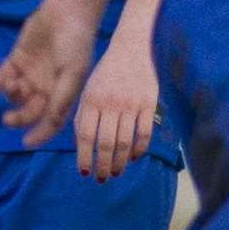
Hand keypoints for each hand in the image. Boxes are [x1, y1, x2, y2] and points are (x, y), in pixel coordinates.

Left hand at [0, 0, 96, 147]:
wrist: (65, 14)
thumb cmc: (75, 44)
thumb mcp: (73, 73)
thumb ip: (61, 98)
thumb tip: (51, 122)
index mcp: (62, 94)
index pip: (50, 121)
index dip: (39, 134)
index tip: (25, 143)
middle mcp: (45, 87)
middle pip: (29, 110)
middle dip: (19, 117)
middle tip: (7, 120)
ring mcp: (30, 73)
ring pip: (15, 94)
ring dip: (11, 95)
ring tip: (13, 85)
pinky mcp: (17, 59)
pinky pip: (3, 75)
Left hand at [73, 35, 157, 180]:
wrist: (129, 51)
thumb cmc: (104, 75)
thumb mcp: (87, 90)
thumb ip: (83, 115)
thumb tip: (80, 144)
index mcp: (90, 100)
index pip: (85, 135)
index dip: (84, 156)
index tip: (84, 172)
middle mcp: (109, 104)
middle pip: (106, 143)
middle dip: (102, 165)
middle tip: (102, 178)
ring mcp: (130, 105)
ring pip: (125, 142)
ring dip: (120, 162)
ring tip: (116, 172)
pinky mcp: (148, 105)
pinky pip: (144, 134)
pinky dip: (138, 150)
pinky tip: (132, 158)